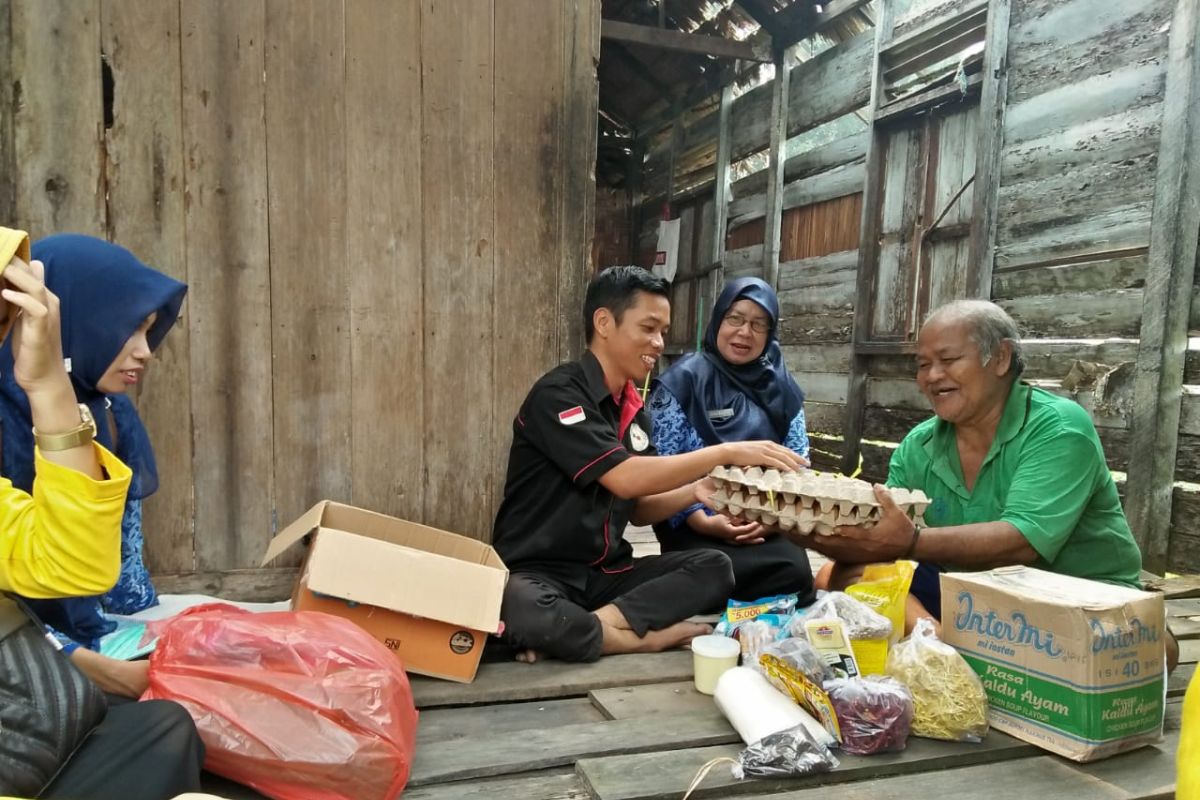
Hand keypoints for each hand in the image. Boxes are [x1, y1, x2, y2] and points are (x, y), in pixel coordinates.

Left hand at [2, 256, 67, 396]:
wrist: (44, 377)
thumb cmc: (32, 348)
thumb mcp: (23, 319)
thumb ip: (21, 298)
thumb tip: (24, 278)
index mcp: (43, 298)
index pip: (28, 270)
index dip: (12, 259)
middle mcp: (48, 302)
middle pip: (32, 274)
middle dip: (12, 261)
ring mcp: (48, 315)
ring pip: (35, 287)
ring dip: (16, 275)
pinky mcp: (43, 328)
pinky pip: (36, 308)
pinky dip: (21, 299)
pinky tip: (5, 293)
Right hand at [687, 508, 765, 544]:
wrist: (705, 526)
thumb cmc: (715, 520)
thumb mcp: (726, 516)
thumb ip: (735, 517)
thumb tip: (744, 516)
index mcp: (731, 532)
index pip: (745, 530)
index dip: (753, 526)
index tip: (758, 522)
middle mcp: (732, 538)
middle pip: (747, 539)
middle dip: (755, 537)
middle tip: (764, 536)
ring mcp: (731, 540)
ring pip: (744, 542)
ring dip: (753, 541)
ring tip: (761, 540)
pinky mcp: (730, 540)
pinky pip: (740, 541)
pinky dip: (747, 540)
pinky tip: (752, 539)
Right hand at [719, 440, 807, 471]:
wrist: (729, 451)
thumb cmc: (739, 454)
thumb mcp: (754, 453)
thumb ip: (762, 456)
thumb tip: (768, 464)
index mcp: (767, 444)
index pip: (784, 450)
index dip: (794, 455)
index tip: (802, 460)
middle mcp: (768, 445)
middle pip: (787, 452)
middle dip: (799, 458)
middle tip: (808, 464)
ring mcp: (765, 451)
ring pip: (784, 457)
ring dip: (794, 463)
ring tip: (801, 469)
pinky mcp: (761, 457)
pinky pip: (776, 462)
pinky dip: (784, 466)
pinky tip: (790, 470)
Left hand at [786, 484, 914, 563]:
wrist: (909, 548)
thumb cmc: (901, 530)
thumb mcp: (895, 513)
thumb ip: (884, 499)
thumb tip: (875, 486)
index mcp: (860, 537)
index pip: (833, 535)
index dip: (814, 531)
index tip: (799, 523)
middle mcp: (851, 548)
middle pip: (820, 543)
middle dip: (800, 535)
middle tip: (782, 526)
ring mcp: (849, 554)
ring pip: (821, 549)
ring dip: (804, 541)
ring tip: (787, 532)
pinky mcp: (850, 556)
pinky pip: (828, 552)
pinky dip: (815, 546)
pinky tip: (804, 540)